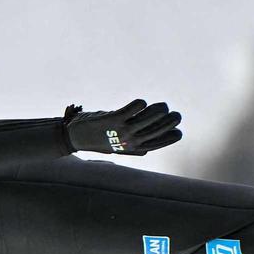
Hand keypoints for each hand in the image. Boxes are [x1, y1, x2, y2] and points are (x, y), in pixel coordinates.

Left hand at [63, 99, 183, 154]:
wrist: (75, 138)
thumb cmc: (98, 140)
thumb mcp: (117, 147)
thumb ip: (131, 147)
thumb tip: (146, 151)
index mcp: (132, 148)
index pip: (156, 144)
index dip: (169, 138)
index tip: (179, 131)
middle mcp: (129, 141)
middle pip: (155, 132)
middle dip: (169, 123)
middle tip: (176, 115)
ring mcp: (121, 130)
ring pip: (146, 121)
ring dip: (158, 112)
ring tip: (164, 106)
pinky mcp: (112, 119)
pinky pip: (130, 111)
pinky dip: (138, 106)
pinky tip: (143, 102)